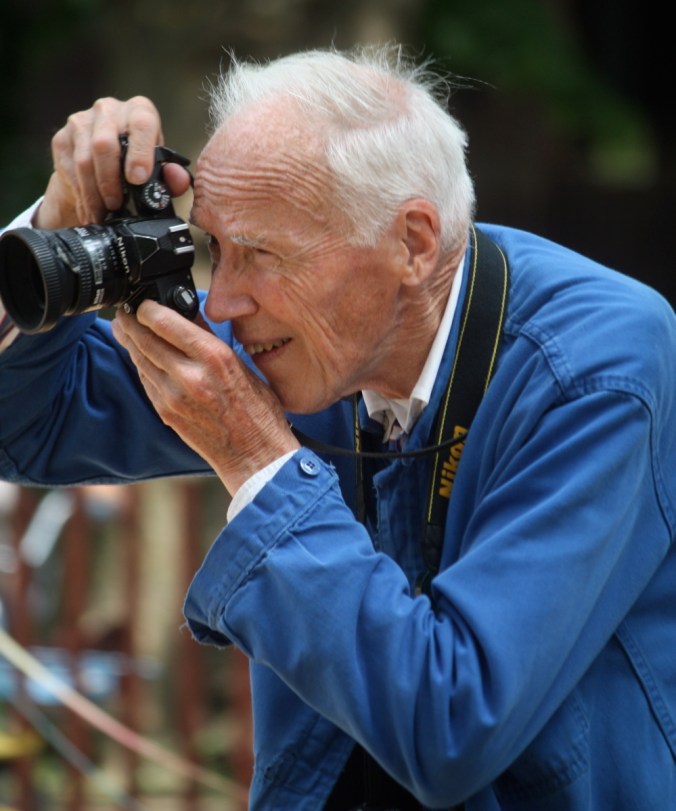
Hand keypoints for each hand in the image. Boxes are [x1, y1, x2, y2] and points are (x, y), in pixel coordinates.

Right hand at [35, 96, 191, 229]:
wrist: (102, 165)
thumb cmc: (137, 165)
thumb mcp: (159, 171)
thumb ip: (172, 177)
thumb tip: (177, 178)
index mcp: (140, 111)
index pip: (141, 124)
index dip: (139, 153)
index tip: (138, 179)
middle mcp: (109, 109)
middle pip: (105, 143)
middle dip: (111, 180)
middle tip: (117, 204)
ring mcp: (82, 121)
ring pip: (84, 160)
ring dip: (94, 193)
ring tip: (103, 214)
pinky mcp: (62, 137)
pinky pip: (69, 169)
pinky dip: (81, 195)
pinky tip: (89, 211)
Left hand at [111, 301, 299, 494]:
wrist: (254, 454)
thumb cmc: (257, 410)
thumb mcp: (242, 365)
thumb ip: (210, 340)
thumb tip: (187, 314)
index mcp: (214, 358)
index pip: (165, 322)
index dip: (147, 308)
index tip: (143, 303)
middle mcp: (190, 376)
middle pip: (144, 340)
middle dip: (130, 323)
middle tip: (124, 314)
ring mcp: (173, 397)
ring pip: (140, 360)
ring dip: (131, 343)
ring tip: (126, 331)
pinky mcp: (166, 413)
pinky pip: (146, 381)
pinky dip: (142, 366)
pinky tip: (142, 358)